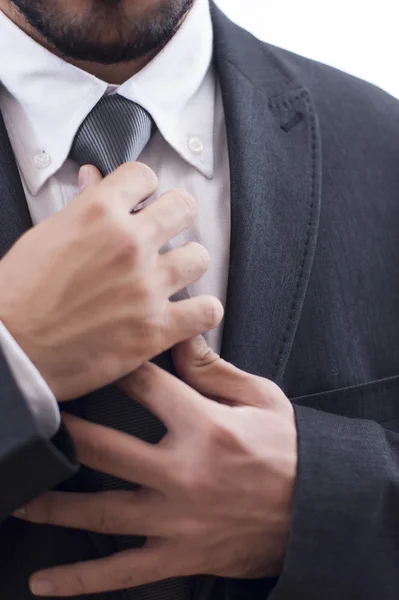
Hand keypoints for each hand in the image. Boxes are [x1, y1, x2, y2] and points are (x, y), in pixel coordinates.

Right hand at [0, 165, 222, 400]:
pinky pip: (207, 310)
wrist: (11, 351)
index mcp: (98, 213)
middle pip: (183, 208)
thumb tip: (94, 178)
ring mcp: (147, 286)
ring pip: (200, 257)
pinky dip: (201, 312)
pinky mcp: (156, 329)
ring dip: (187, 266)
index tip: (141, 202)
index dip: (143, 189)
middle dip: (173, 218)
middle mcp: (129, 244)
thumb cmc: (18, 295)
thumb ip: (80, 207)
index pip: (144, 175)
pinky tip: (186, 313)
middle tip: (163, 235)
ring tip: (171, 277)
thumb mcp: (44, 235)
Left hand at [17, 336, 296, 596]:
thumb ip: (214, 372)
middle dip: (65, 432)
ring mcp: (177, 520)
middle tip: (35, 419)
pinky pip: (124, 572)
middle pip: (107, 449)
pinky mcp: (179, 554)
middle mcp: (184, 474)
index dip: (114, 368)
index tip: (89, 358)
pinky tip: (47, 581)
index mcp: (206, 428)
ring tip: (19, 496)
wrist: (319, 509)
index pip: (145, 388)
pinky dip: (82, 580)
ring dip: (55, 505)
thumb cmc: (289, 450)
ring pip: (102, 513)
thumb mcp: (262, 399)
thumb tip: (180, 339)